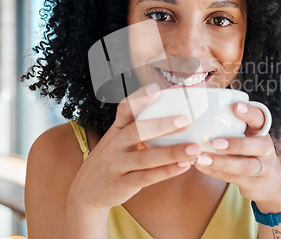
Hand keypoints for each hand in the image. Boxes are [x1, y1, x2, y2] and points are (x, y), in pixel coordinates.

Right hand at [67, 83, 201, 210]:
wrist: (86, 191)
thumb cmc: (112, 160)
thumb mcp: (118, 140)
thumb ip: (138, 127)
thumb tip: (173, 112)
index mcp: (117, 130)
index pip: (125, 109)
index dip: (139, 98)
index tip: (156, 88)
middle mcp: (115, 145)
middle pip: (137, 131)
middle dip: (161, 125)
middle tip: (185, 119)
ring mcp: (117, 165)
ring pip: (145, 157)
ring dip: (171, 152)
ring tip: (193, 148)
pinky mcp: (122, 184)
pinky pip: (146, 177)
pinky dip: (166, 171)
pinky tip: (184, 166)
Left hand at [194, 102, 280, 212]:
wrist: (271, 185)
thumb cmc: (251, 152)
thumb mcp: (249, 136)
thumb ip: (233, 125)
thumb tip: (200, 109)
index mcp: (262, 131)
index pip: (260, 119)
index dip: (249, 113)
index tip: (235, 106)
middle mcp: (266, 148)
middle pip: (257, 145)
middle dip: (236, 144)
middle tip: (214, 142)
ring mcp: (263, 168)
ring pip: (245, 166)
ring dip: (222, 163)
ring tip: (201, 159)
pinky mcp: (253, 184)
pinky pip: (234, 178)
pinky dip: (215, 172)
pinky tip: (201, 166)